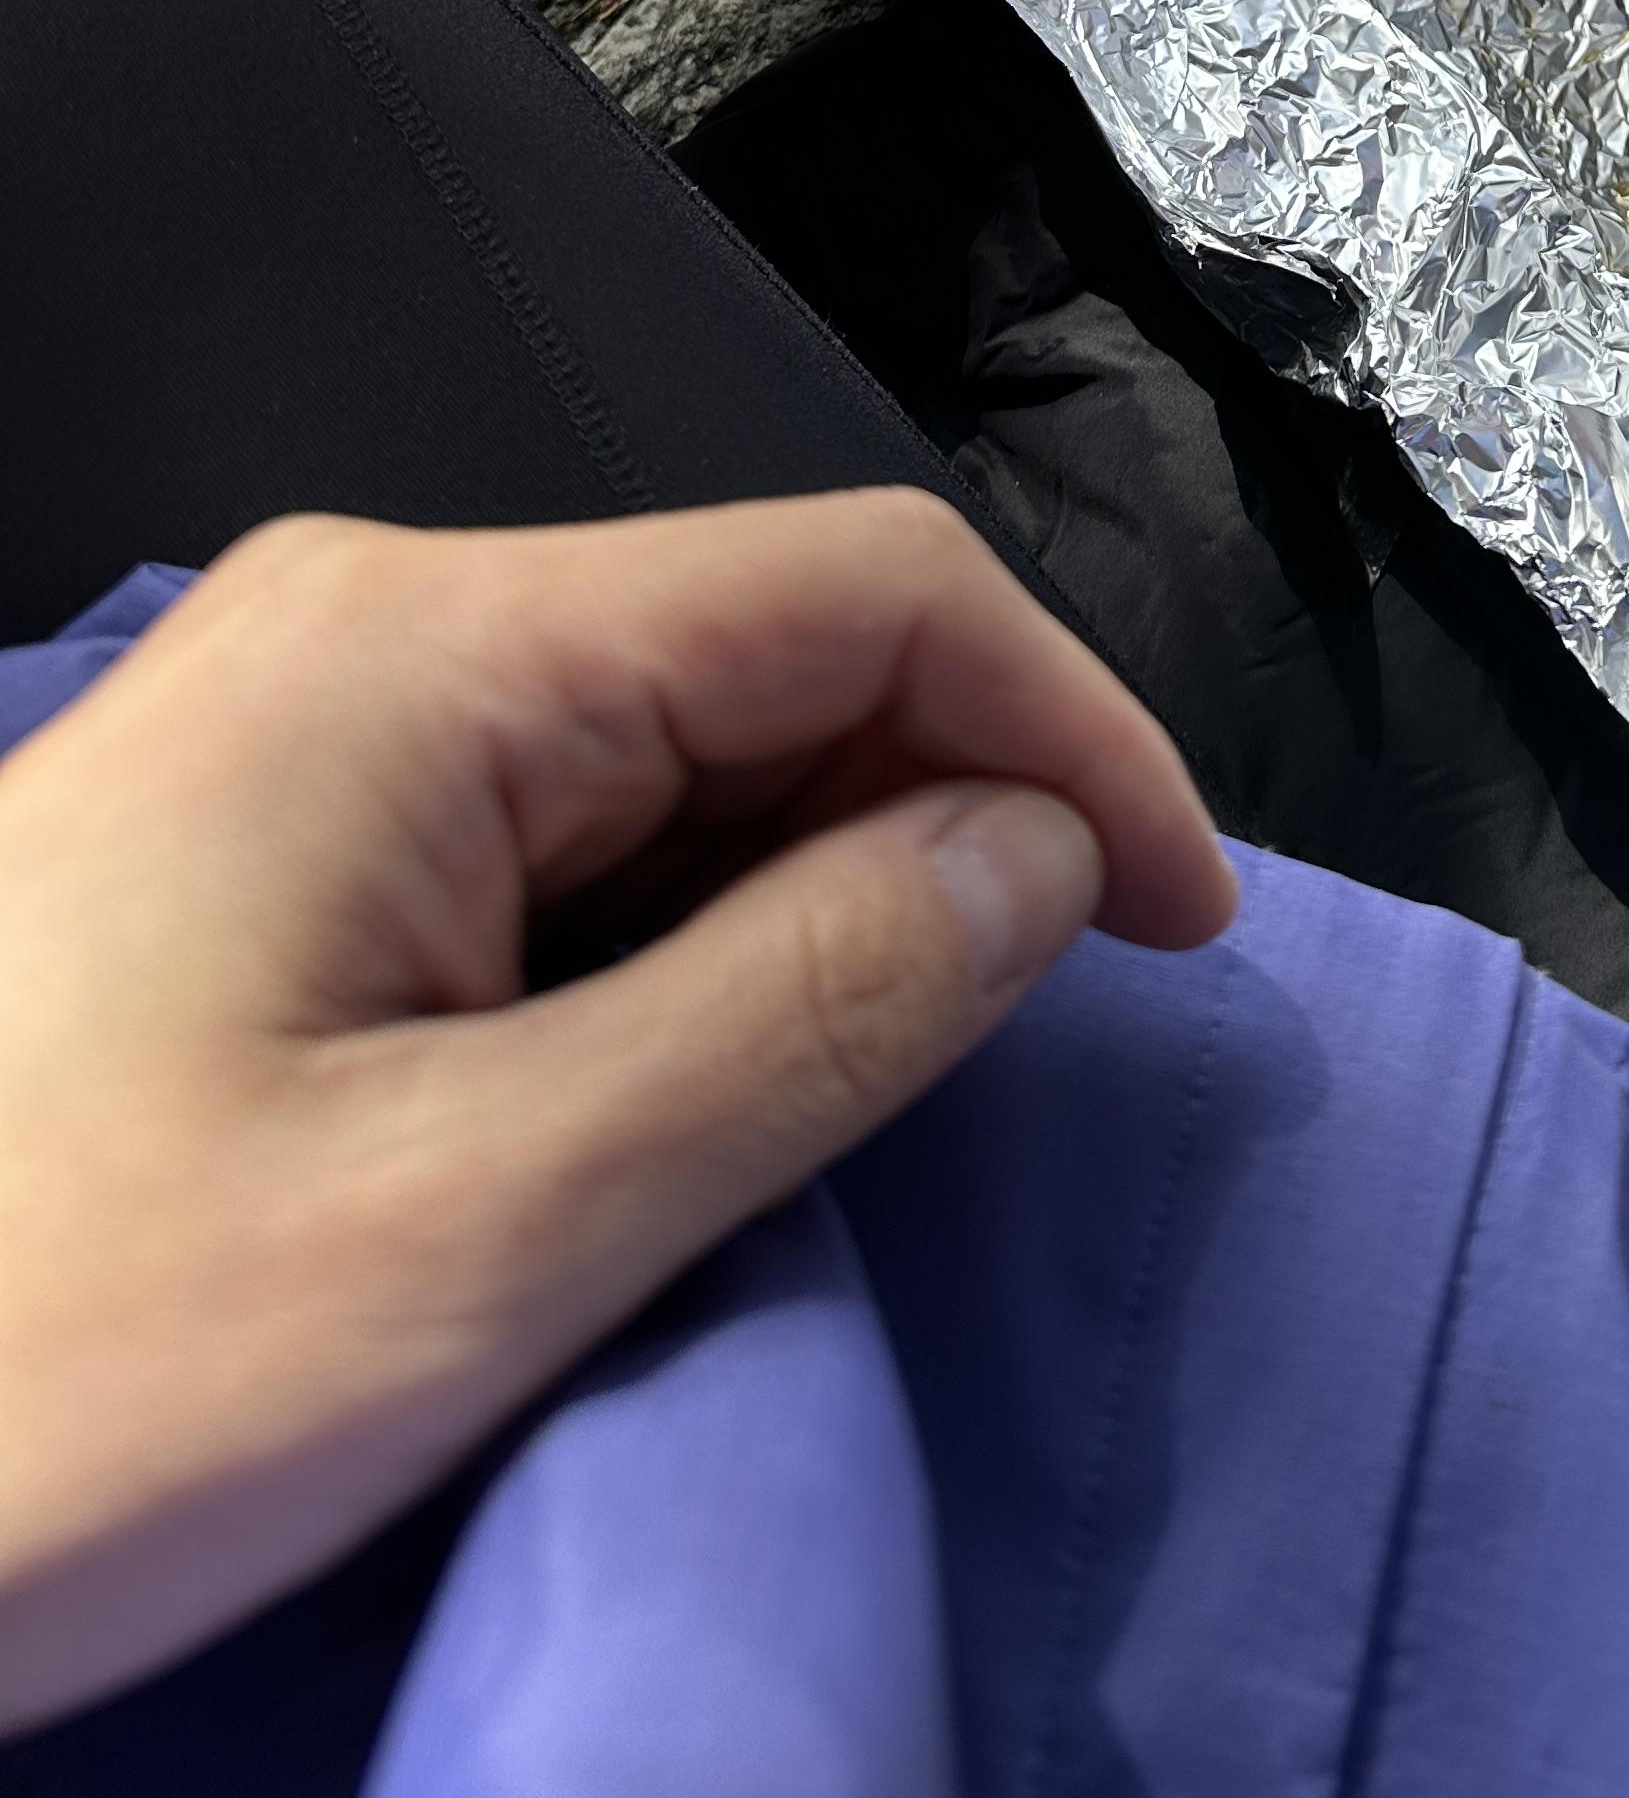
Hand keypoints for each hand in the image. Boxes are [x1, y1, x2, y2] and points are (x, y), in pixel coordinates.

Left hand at [0, 491, 1232, 1734]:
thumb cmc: (42, 1376)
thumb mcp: (479, 1228)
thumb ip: (800, 1011)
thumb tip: (1027, 859)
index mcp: (423, 652)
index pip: (862, 587)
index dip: (1071, 735)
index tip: (1179, 936)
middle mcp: (359, 631)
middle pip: (767, 647)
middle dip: (947, 815)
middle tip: (1031, 1042)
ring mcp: (293, 729)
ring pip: (667, 746)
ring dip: (814, 893)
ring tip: (872, 1095)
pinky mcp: (255, 845)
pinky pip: (547, 832)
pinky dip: (678, 941)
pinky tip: (692, 1090)